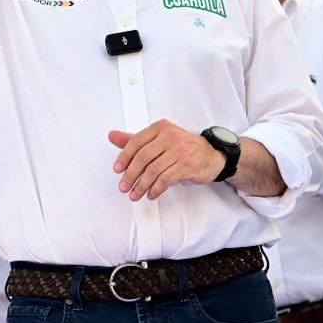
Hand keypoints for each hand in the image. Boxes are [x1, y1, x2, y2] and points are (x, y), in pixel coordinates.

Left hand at [108, 119, 226, 200]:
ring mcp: (180, 150)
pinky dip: (155, 189)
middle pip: (143, 157)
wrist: (211, 155)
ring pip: (153, 170)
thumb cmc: (182, 147)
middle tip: (124, 187)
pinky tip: (151, 194)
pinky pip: (166, 179)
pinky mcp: (187, 165)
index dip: (124, 157)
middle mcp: (170, 136)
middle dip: (130, 175)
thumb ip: (135, 139)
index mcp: (160, 127)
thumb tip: (112, 136)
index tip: (117, 170)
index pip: (136, 141)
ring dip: (141, 186)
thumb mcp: (159, 139)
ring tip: (135, 194)